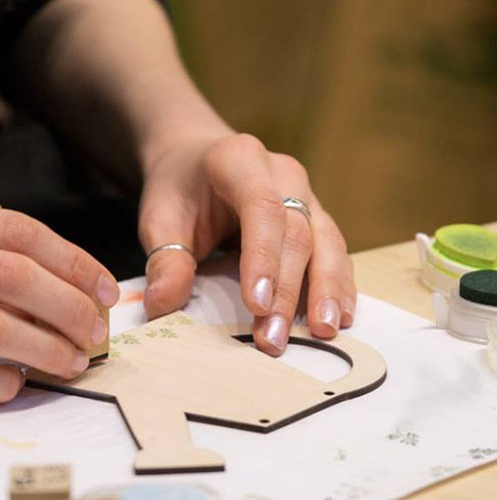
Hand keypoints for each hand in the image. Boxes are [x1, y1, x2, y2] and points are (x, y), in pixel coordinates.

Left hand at [137, 132, 355, 353]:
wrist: (195, 161)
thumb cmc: (178, 190)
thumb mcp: (159, 219)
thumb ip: (164, 260)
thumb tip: (161, 305)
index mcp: (239, 160)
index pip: (260, 208)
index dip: (262, 257)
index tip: (256, 305)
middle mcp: (283, 173)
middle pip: (296, 232)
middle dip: (287, 291)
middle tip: (273, 338)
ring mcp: (306, 194)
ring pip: (326, 241)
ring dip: (325, 290)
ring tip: (323, 331)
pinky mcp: (316, 217)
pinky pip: (334, 250)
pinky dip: (338, 284)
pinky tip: (340, 316)